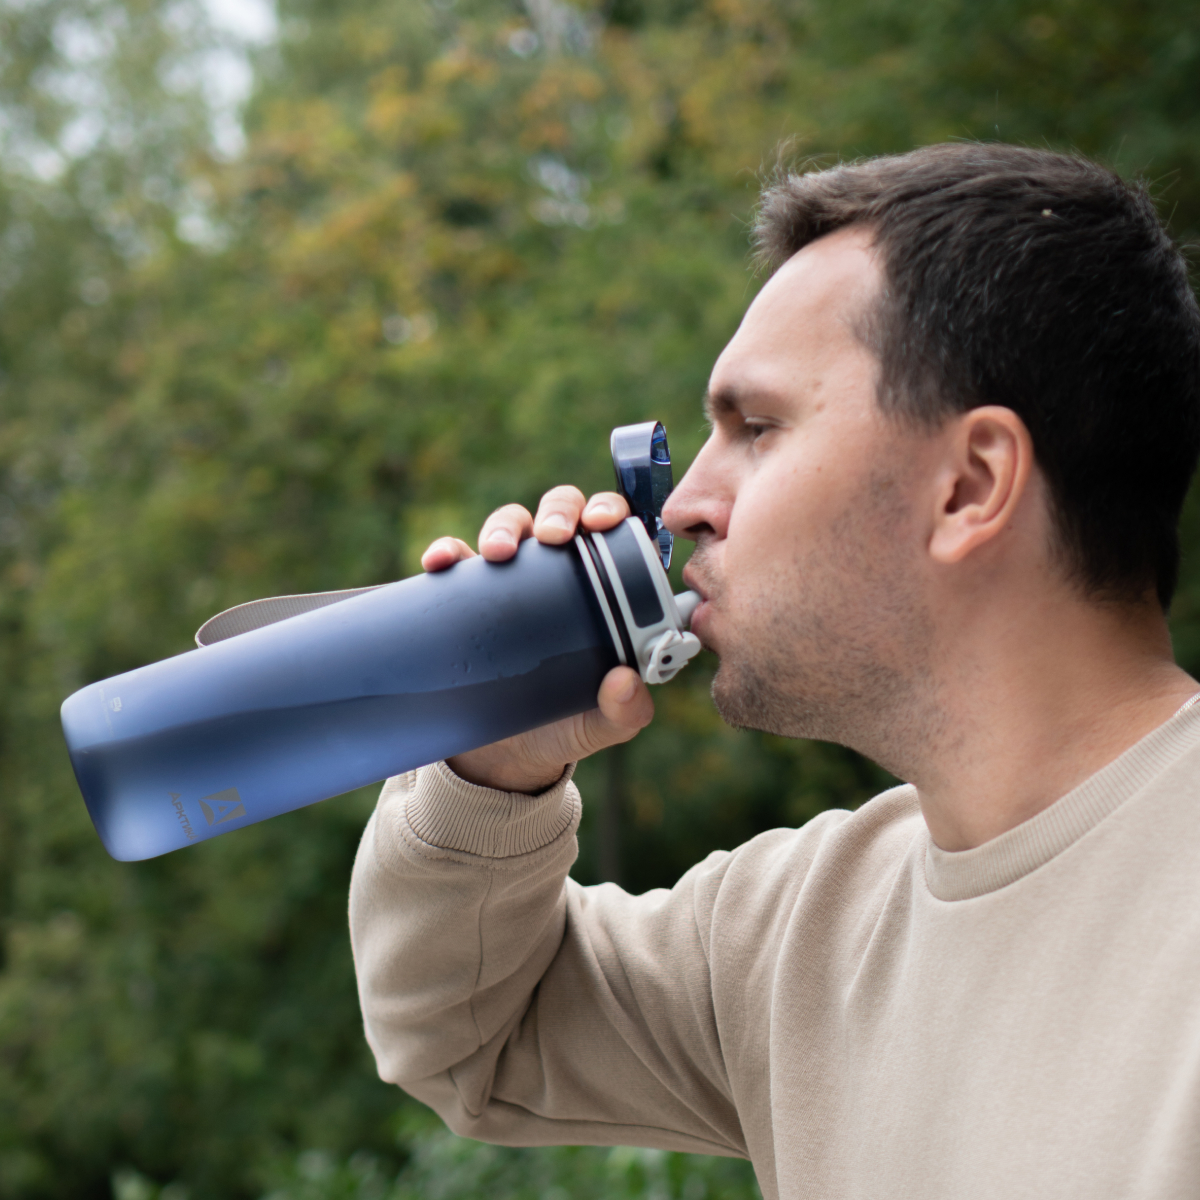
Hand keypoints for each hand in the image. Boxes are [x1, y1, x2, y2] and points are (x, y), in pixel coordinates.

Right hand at [421, 486, 654, 792]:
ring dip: (504, 526)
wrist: (502, 758)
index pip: (610, 531)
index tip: (601, 521)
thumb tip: (624, 680)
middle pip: (559, 513)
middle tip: (554, 537)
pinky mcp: (463, 598)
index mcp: (601, 586)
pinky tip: (440, 561)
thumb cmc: (565, 727)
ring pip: (509, 525)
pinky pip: (453, 560)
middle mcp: (556, 571)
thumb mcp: (605, 724)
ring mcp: (508, 581)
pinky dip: (446, 551)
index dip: (608, 510)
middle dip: (558, 511)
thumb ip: (628, 711)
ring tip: (498, 553)